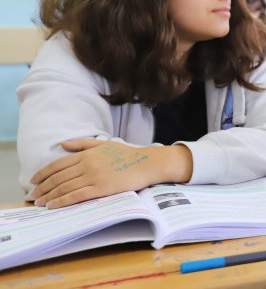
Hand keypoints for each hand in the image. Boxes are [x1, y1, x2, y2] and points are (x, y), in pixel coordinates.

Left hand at [30, 139, 192, 208]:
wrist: (148, 163)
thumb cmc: (129, 155)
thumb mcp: (105, 144)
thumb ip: (82, 144)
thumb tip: (62, 145)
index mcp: (87, 154)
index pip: (57, 164)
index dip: (42, 174)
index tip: (33, 181)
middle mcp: (87, 164)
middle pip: (58, 178)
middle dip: (42, 188)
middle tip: (33, 196)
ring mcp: (94, 176)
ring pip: (64, 188)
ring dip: (49, 196)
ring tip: (40, 202)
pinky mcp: (101, 188)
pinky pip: (76, 196)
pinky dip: (61, 201)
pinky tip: (53, 205)